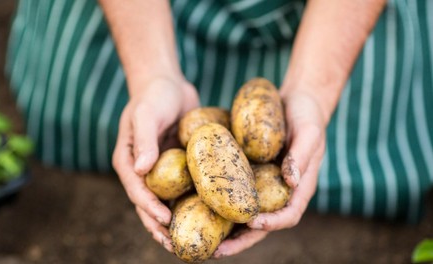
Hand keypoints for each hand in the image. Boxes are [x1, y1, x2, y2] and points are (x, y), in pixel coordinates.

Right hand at [112, 76, 198, 251]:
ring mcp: (161, 171)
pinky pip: (184, 189)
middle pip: (149, 205)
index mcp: (129, 162)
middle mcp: (143, 171)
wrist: (167, 84)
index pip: (137, 191)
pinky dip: (191, 203)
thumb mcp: (146, 114)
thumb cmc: (153, 96)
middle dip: (161, 227)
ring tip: (191, 242)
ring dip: (177, 222)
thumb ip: (143, 140)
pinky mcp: (178, 166)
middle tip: (177, 247)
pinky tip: (207, 216)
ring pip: (167, 202)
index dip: (149, 209)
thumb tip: (142, 170)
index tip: (166, 222)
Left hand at [214, 89, 326, 257]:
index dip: (271, 224)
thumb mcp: (310, 133)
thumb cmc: (308, 117)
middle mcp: (280, 191)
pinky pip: (235, 192)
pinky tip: (198, 204)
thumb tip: (290, 181)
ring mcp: (264, 184)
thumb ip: (302, 156)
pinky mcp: (250, 173)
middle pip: (262, 224)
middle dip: (241, 239)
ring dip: (227, 228)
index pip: (288, 216)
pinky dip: (220, 202)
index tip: (252, 224)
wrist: (297, 102)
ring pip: (245, 213)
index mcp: (299, 188)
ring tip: (203, 238)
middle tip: (217, 251)